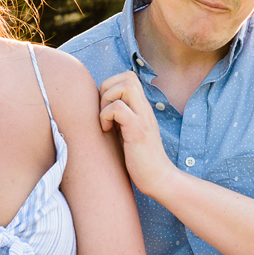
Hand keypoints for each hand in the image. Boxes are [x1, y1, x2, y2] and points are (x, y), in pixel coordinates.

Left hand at [98, 70, 173, 193]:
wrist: (157, 178)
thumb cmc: (138, 159)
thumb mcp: (126, 131)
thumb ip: (118, 116)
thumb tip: (96, 107)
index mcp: (141, 107)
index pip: (129, 77)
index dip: (111, 85)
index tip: (105, 106)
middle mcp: (144, 109)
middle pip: (127, 76)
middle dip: (107, 89)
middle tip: (103, 111)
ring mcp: (143, 118)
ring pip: (125, 86)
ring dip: (107, 100)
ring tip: (105, 120)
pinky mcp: (138, 131)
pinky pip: (118, 108)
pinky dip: (106, 115)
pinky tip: (106, 130)